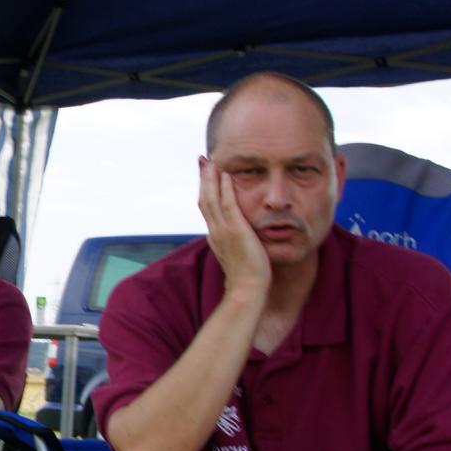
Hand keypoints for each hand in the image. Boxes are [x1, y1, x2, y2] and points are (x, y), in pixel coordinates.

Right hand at [198, 158, 269, 296]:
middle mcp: (215, 231)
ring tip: (211, 162)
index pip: (206, 208)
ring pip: (211, 199)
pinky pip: (228, 205)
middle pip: (204, 199)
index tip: (205, 175)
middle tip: (203, 160)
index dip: (205, 190)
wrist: (247, 289)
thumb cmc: (247, 276)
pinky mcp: (236, 231)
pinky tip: (227, 175)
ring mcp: (223, 231)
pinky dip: (225, 189)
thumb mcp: (237, 255)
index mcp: (215, 236)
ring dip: (210, 179)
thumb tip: (239, 236)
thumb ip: (235, 242)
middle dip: (203, 179)